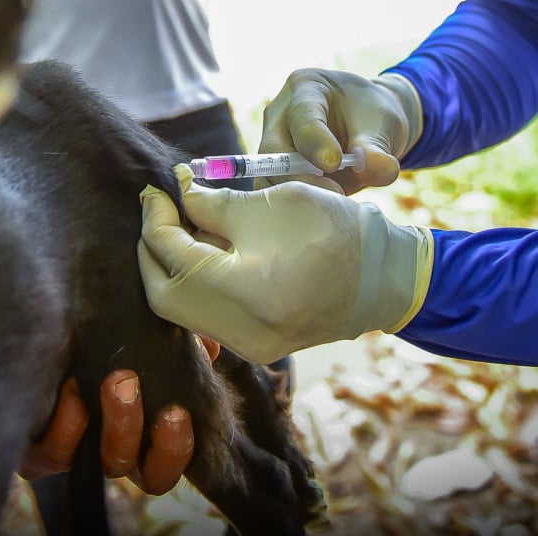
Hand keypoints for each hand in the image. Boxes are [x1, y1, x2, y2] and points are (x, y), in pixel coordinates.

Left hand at [18, 335, 219, 494]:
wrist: (42, 329)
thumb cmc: (99, 341)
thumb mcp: (145, 337)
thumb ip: (183, 341)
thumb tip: (208, 344)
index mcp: (144, 434)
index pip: (168, 465)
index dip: (178, 449)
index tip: (180, 410)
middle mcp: (114, 450)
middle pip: (150, 477)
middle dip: (162, 442)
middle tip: (150, 391)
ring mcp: (79, 454)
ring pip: (110, 463)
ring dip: (120, 423)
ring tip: (119, 379)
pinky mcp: (38, 452)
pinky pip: (56, 456)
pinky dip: (69, 424)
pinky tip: (73, 388)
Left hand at [138, 165, 432, 364]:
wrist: (384, 277)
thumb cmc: (333, 231)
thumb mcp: (271, 204)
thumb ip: (213, 203)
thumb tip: (177, 194)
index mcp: (246, 290)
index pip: (172, 256)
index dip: (155, 217)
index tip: (157, 189)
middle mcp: (242, 330)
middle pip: (163, 295)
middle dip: (152, 250)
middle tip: (159, 212)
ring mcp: (250, 346)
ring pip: (183, 310)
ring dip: (174, 267)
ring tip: (186, 227)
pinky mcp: (257, 347)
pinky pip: (208, 317)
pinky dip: (198, 285)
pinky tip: (209, 254)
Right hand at [258, 69, 423, 194]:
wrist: (367, 129)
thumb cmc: (372, 118)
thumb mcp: (383, 124)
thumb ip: (379, 147)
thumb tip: (383, 172)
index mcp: (305, 88)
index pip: (302, 117)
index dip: (315, 143)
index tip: (334, 164)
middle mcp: (279, 115)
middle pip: (273, 152)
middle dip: (301, 178)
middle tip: (335, 195)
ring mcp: (271, 147)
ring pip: (266, 178)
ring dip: (295, 198)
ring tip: (329, 210)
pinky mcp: (274, 175)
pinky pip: (274, 195)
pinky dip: (293, 210)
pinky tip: (318, 217)